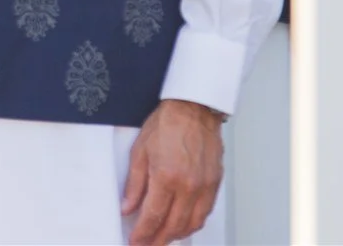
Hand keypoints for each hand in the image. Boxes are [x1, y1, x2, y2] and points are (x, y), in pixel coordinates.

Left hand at [123, 98, 224, 245]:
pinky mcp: (214, 184)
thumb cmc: (166, 124)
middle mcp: (188, 186)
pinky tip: (182, 225)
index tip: (135, 241)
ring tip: (162, 238)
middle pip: (173, 226)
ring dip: (176, 235)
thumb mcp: (140, 152)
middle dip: (158, 240)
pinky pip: (204, 213)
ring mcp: (204, 187)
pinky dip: (192, 224)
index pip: (152, 216)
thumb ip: (135, 184)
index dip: (142, 234)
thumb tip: (128, 207)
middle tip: (146, 245)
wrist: (194, 109)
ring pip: (191, 224)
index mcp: (166, 177)